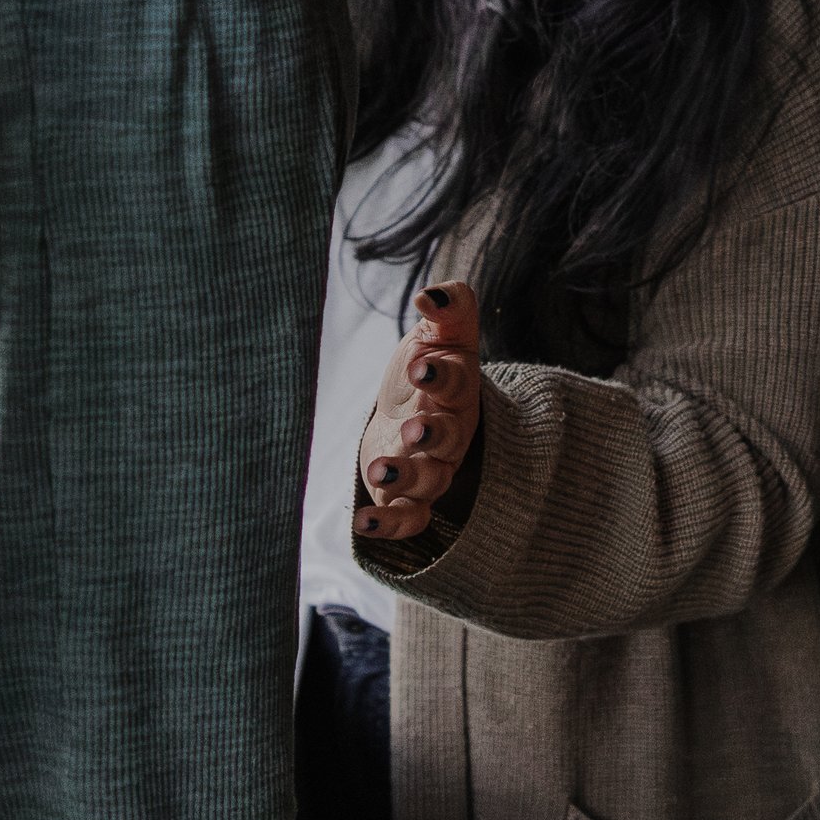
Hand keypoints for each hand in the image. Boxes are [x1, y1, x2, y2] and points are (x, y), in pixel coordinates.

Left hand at [352, 282, 480, 548]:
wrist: (413, 416)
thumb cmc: (425, 373)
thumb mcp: (438, 337)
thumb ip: (448, 309)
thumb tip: (431, 293)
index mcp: (457, 390)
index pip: (457, 382)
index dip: (441, 376)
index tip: (421, 367)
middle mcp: (449, 434)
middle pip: (448, 439)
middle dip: (432, 436)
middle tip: (413, 429)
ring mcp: (431, 469)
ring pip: (428, 481)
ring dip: (406, 477)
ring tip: (380, 471)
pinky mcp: (409, 499)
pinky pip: (409, 519)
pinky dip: (389, 526)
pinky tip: (362, 524)